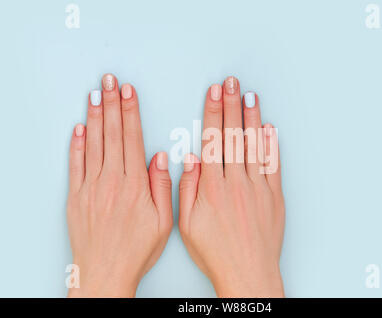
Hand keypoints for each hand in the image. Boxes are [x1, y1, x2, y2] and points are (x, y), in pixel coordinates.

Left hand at [66, 74, 172, 296]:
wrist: (105, 273)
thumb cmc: (135, 251)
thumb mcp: (164, 222)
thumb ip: (163, 186)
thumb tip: (161, 158)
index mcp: (134, 185)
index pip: (132, 138)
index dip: (130, 112)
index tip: (129, 93)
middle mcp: (111, 181)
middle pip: (111, 134)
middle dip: (112, 104)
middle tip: (110, 82)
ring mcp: (91, 187)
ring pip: (93, 144)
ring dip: (95, 117)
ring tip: (95, 95)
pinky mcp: (77, 197)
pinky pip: (76, 164)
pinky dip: (77, 144)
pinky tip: (79, 129)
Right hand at [179, 77, 284, 296]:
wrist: (247, 273)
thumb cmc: (215, 252)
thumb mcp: (186, 224)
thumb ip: (186, 188)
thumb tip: (190, 158)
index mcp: (212, 188)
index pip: (211, 141)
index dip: (212, 113)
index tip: (213, 93)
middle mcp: (235, 183)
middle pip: (233, 136)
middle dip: (232, 105)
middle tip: (232, 83)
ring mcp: (257, 188)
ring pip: (253, 146)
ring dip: (251, 118)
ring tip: (250, 96)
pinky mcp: (274, 196)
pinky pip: (273, 165)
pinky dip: (271, 145)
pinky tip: (269, 128)